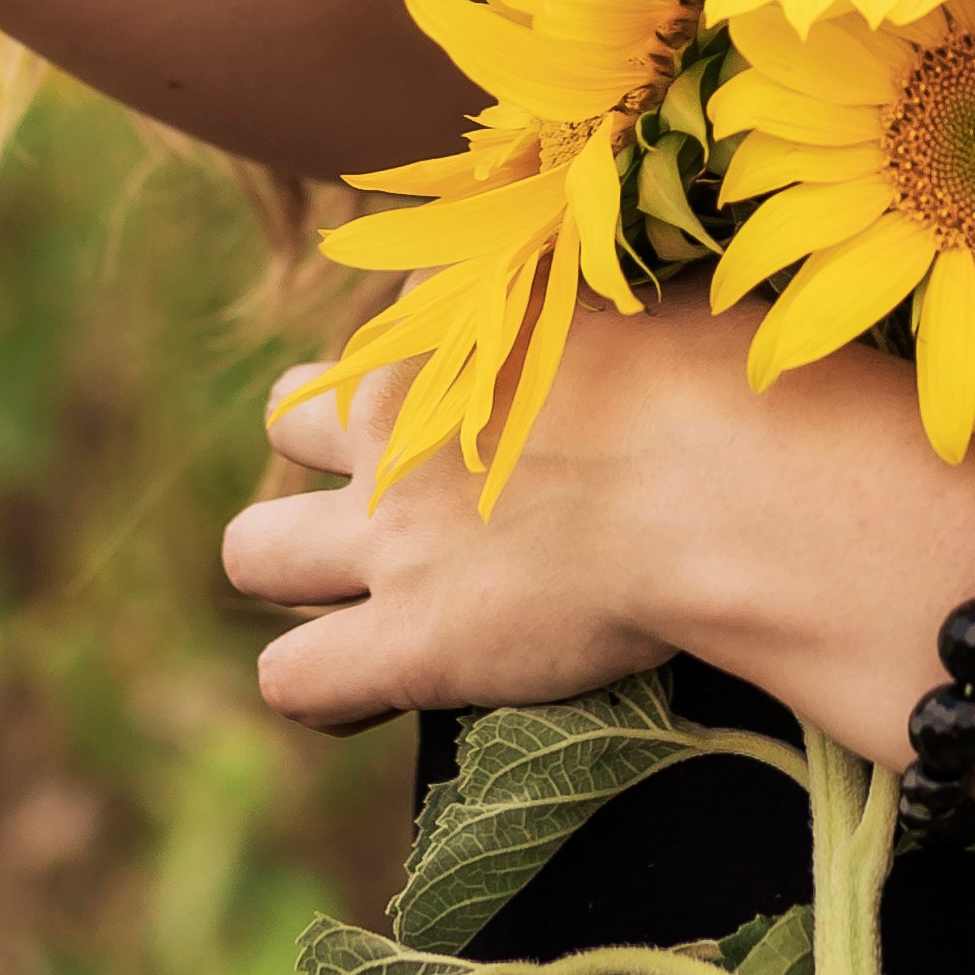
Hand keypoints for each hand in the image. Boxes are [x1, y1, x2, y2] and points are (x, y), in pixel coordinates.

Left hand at [224, 296, 752, 728]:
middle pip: (290, 411)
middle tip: (410, 481)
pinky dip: (323, 686)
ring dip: (295, 564)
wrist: (722, 486)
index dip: (452, 342)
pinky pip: (293, 679)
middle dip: (330, 443)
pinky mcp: (408, 643)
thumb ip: (609, 292)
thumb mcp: (656, 285)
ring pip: (253, 548)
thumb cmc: (722, 375)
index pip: (404, 301)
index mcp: (455, 322)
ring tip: (366, 588)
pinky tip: (376, 689)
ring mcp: (390, 537)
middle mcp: (397, 422)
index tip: (515, 373)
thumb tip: (627, 286)